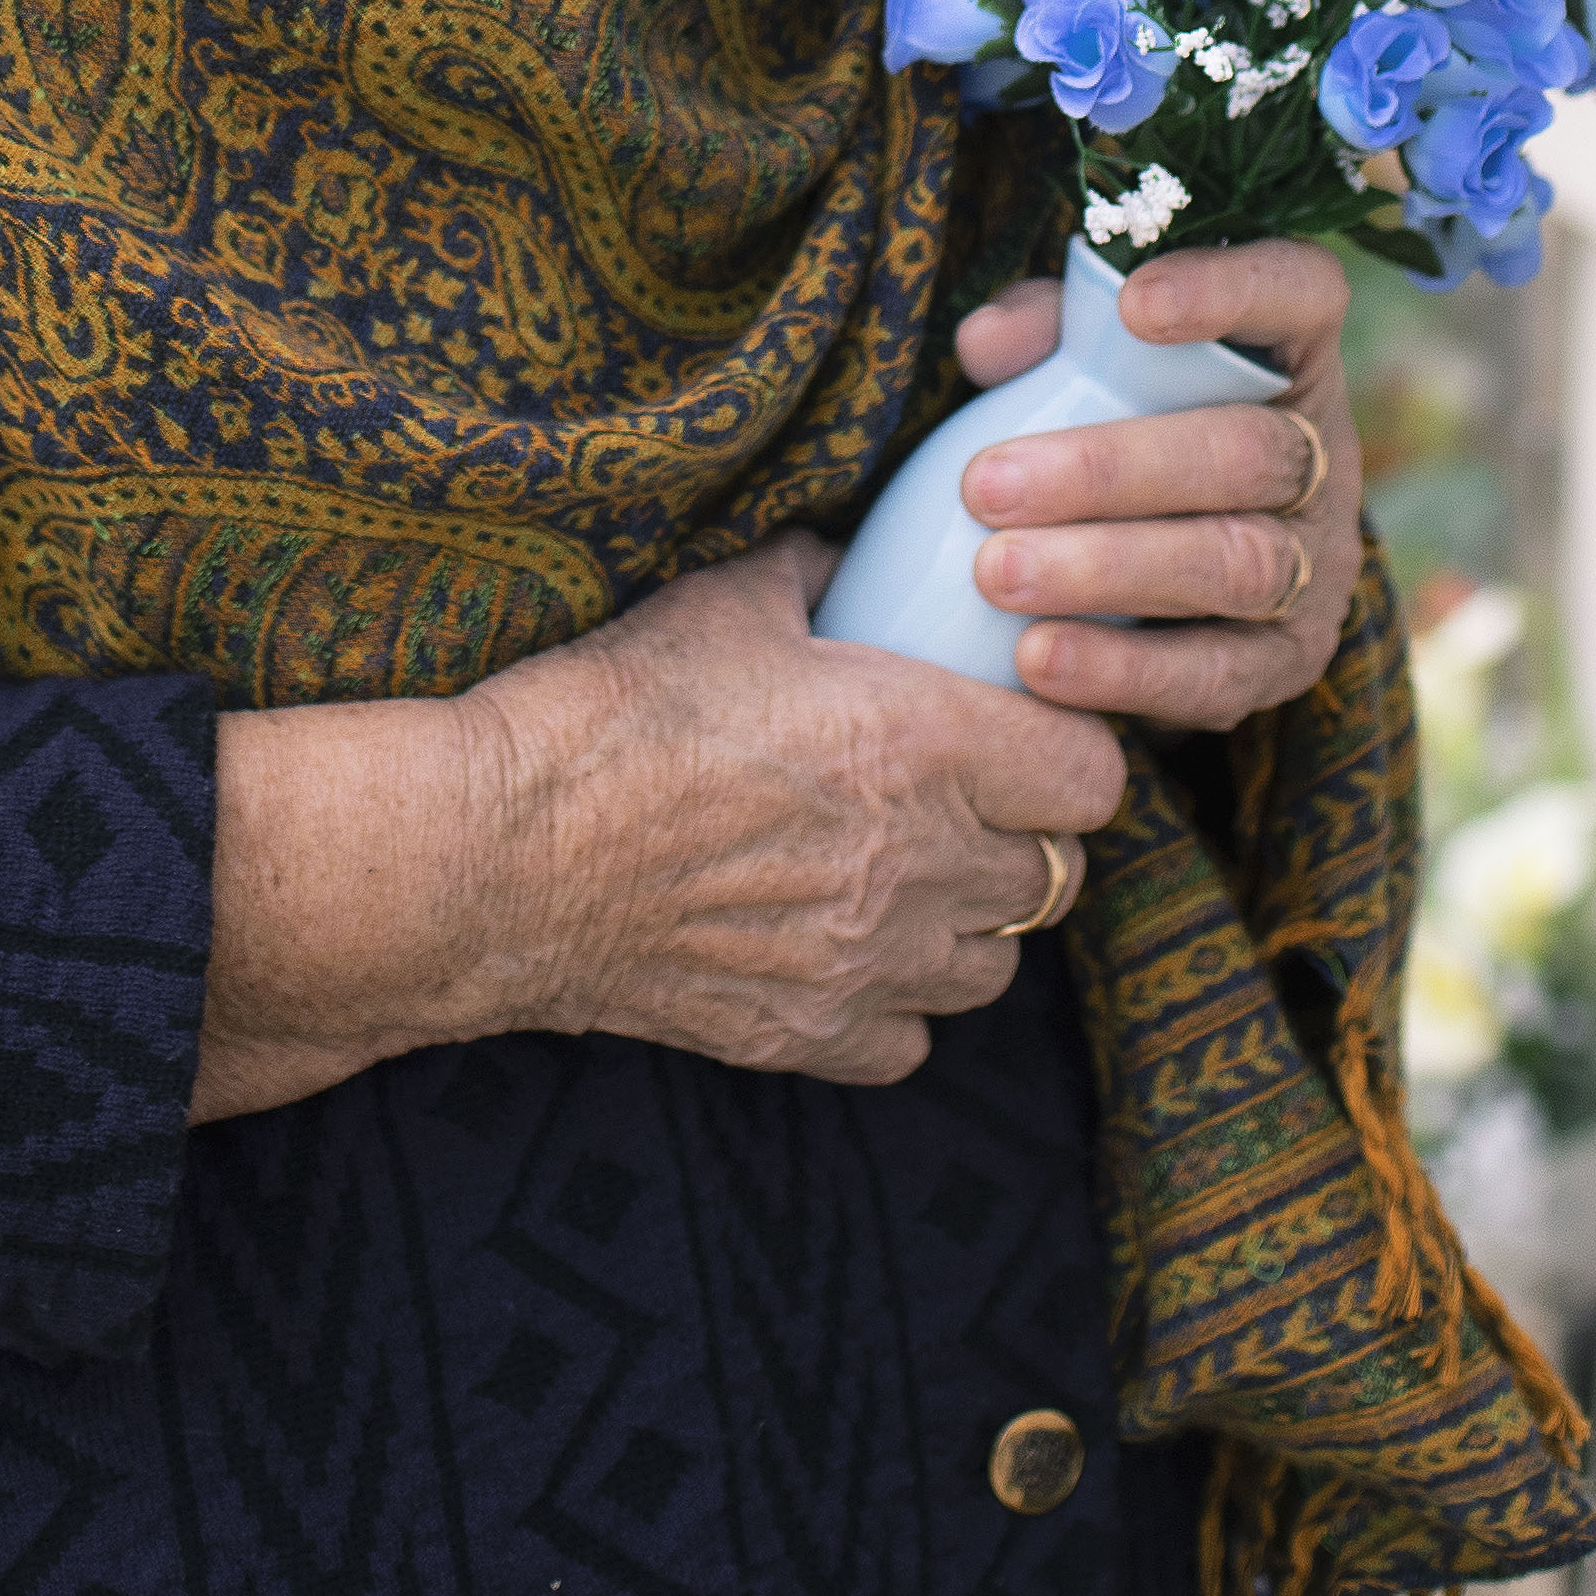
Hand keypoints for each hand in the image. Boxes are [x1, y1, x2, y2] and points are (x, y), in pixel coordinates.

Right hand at [191, 538, 1122, 1116]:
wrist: (501, 854)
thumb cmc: (610, 711)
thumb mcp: (724, 601)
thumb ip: (819, 575)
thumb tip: (854, 556)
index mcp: (921, 742)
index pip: (1094, 779)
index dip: (1071, 753)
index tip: (1030, 734)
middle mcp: (920, 864)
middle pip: (1055, 875)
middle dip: (1021, 835)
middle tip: (963, 800)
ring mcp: (869, 964)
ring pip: (995, 965)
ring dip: (969, 923)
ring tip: (907, 878)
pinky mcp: (810, 1036)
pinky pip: (910, 1039)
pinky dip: (894, 1002)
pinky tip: (844, 949)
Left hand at [944, 240, 1361, 732]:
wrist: (1174, 567)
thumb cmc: (1119, 420)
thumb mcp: (1087, 357)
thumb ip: (1045, 332)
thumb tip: (986, 344)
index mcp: (1289, 355)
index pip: (1299, 292)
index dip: (1230, 292)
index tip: (1132, 306)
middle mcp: (1322, 456)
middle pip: (1245, 455)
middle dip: (1108, 471)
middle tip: (985, 486)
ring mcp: (1317, 565)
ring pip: (1236, 565)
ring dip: (1107, 571)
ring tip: (996, 575)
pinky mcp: (1286, 663)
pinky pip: (1217, 676)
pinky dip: (1122, 669)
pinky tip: (1036, 660)